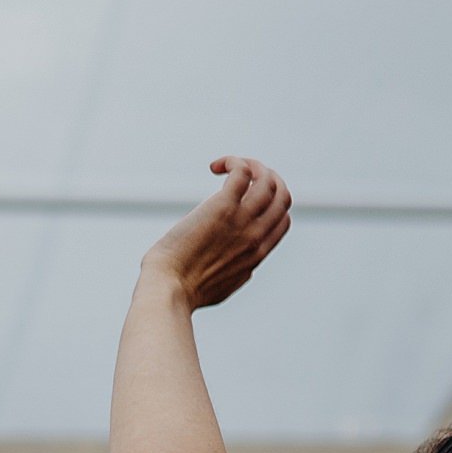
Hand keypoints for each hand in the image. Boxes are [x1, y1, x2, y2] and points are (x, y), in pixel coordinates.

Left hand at [140, 158, 291, 311]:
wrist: (168, 289)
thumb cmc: (185, 290)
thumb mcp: (224, 285)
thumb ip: (238, 271)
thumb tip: (243, 268)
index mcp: (257, 254)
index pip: (283, 219)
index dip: (271, 203)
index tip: (247, 198)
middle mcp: (256, 236)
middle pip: (282, 196)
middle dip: (267, 178)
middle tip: (241, 175)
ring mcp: (242, 221)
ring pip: (268, 180)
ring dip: (252, 165)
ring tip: (227, 166)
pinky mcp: (222, 207)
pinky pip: (243, 172)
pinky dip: (234, 162)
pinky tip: (215, 167)